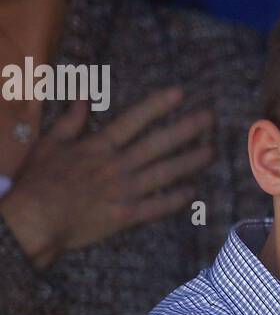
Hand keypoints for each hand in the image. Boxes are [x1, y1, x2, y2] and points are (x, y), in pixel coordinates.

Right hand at [0, 86, 213, 270]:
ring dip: (190, 161)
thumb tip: (83, 96)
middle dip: (186, 129)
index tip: (180, 94)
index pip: (134, 120)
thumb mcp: (50, 143)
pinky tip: (194, 191)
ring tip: (211, 151)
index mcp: (99, 146)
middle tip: (210, 118)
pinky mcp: (125, 216)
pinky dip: (176, 199)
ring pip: (164, 173)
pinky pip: (157, 206)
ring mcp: (124, 191)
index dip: (158, 106)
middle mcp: (117, 165)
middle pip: (158, 144)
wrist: (34, 220)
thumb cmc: (38, 182)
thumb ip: (70, 120)